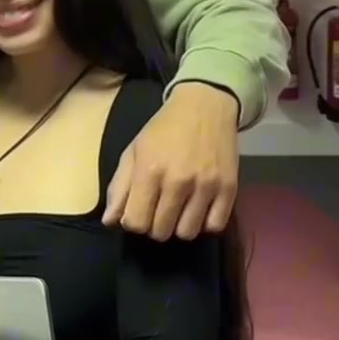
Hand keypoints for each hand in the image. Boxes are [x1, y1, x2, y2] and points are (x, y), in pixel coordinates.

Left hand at [103, 83, 238, 240]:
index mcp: (149, 171)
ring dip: (179, 226)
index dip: (134, 222)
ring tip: (180, 209)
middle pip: (160, 232)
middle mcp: (178, 181)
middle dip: (155, 225)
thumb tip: (109, 222)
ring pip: (187, 233)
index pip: (136, 223)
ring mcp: (206, 186)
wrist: (205, 106)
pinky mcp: (229, 188)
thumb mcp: (133, 151)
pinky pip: (214, 226)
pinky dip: (205, 222)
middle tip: (159, 208)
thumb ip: (119, 187)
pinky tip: (199, 208)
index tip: (139, 211)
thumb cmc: (164, 129)